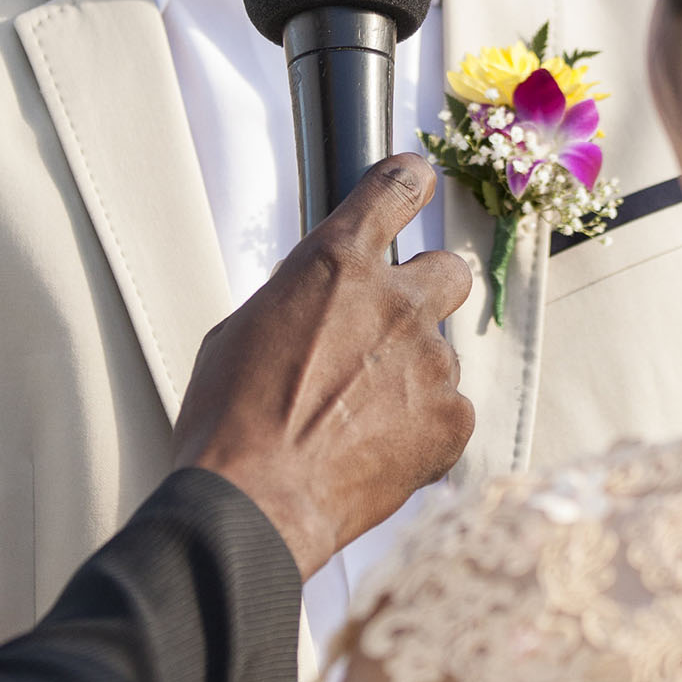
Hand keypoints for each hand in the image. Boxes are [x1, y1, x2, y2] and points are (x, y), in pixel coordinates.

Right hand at [173, 156, 473, 578]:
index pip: (392, 192)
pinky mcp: (451, 421)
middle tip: (395, 327)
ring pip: (440, 355)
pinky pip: (451, 412)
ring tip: (359, 422)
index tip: (418, 179)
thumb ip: (297, 304)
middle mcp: (394, 302)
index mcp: (334, 265)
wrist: (253, 502)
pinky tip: (379, 452)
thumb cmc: (230, 421)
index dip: (408, 182)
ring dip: (411, 377)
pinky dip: (424, 430)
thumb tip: (314, 312)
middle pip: (448, 271)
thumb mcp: (242, 333)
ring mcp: (430, 362)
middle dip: (427, 292)